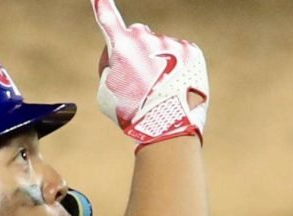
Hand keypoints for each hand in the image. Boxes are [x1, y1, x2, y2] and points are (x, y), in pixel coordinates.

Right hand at [92, 0, 208, 146]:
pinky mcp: (192, 50)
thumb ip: (109, 65)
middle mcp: (146, 37)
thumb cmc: (132, 114)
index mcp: (121, 46)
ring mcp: (171, 42)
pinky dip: (177, 66)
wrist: (168, 127)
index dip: (101, 5)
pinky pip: (180, 53)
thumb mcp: (106, 91)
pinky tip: (174, 86)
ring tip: (160, 89)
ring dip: (159, 61)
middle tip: (139, 78)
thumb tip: (119, 53)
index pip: (107, 19)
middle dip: (136, 49)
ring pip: (161, 46)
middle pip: (138, 34)